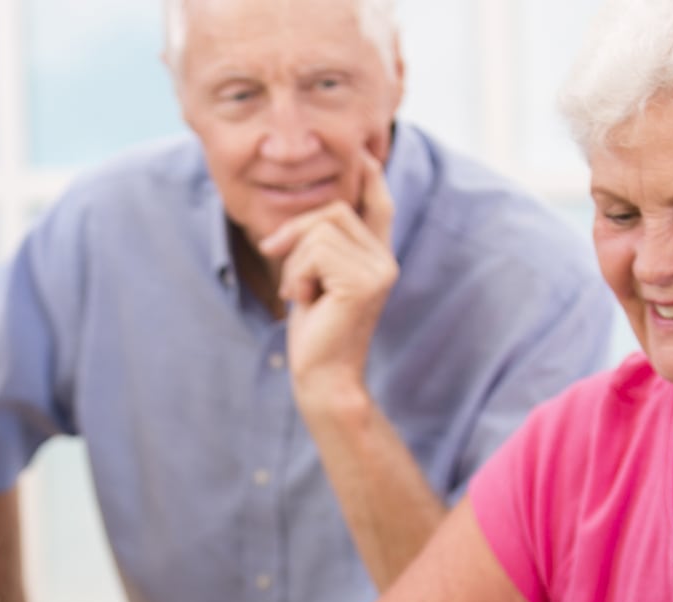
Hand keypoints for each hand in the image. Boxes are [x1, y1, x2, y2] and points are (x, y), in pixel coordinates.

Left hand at [260, 154, 397, 406]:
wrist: (322, 376)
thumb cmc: (315, 332)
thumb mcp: (314, 278)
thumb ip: (320, 247)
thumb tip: (306, 221)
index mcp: (376, 257)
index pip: (379, 205)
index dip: (371, 177)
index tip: (365, 154)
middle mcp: (385, 259)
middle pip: (333, 210)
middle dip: (297, 234)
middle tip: (287, 273)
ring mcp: (379, 269)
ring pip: (319, 231)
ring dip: (295, 263)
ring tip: (302, 295)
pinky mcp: (364, 282)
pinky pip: (315, 252)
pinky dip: (298, 275)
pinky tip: (306, 302)